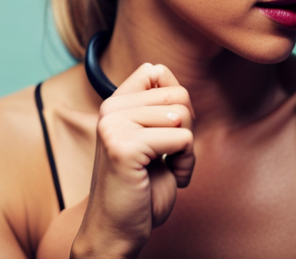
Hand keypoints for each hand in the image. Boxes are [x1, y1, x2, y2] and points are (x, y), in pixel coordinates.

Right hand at [72, 63, 194, 257]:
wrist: (118, 228)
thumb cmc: (140, 184)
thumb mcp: (150, 134)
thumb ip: (155, 103)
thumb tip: (160, 68)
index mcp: (114, 102)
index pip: (156, 70)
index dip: (175, 100)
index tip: (165, 128)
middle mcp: (109, 108)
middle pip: (178, 94)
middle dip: (185, 128)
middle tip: (167, 153)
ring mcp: (113, 125)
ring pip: (182, 116)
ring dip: (186, 148)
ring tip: (164, 165)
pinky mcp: (124, 146)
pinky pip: (182, 140)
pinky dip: (185, 165)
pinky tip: (167, 177)